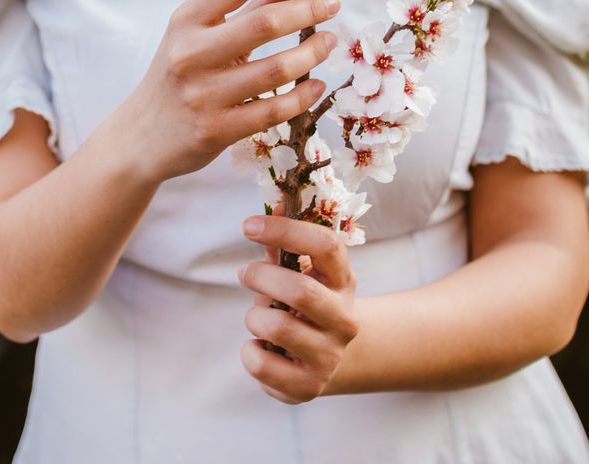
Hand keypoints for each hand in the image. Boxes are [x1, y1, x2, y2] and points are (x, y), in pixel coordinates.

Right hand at [124, 0, 338, 183]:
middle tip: (333, 3)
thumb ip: (251, 6)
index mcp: (188, 19)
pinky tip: (316, 84)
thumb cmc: (180, 73)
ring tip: (329, 41)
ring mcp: (203, 95)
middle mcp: (191, 53)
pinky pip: (273, 111)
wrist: (141, 136)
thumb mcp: (203, 33)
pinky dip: (303, 95)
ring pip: (275, 69)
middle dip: (308, 9)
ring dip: (312, 52)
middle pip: (264, 23)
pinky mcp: (216, 131)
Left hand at [237, 207, 358, 403]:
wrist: (331, 361)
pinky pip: (263, 365)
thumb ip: (285, 244)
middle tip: (244, 272)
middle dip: (262, 277)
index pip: (325, 246)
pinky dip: (249, 352)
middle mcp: (344, 318)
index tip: (248, 225)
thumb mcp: (302, 274)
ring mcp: (329, 355)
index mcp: (343, 281)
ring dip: (254, 317)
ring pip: (279, 327)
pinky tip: (257, 347)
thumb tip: (275, 202)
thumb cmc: (307, 306)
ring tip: (256, 317)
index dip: (285, 230)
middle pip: (300, 290)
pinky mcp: (309, 386)